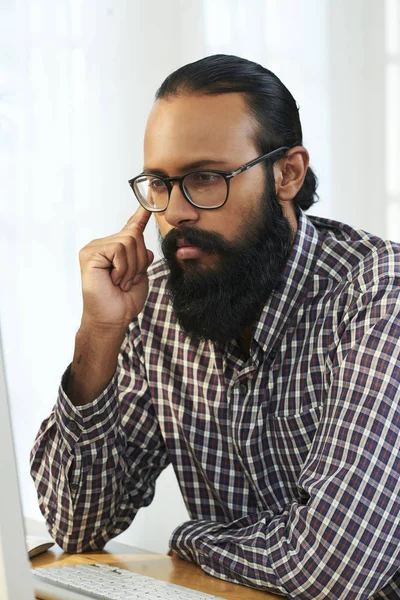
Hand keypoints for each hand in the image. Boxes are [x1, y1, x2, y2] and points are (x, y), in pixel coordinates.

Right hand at [78, 206, 153, 331]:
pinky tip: (113, 280)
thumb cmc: (123, 302)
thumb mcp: (140, 277)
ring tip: (119, 282)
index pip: (130, 228)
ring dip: (131, 267)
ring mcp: (95, 248)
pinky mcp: (90, 254)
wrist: (112, 320)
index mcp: (115, 250)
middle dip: (138, 261)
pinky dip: (122, 268)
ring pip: (129, 241)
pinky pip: (118, 249)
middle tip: (126, 281)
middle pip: (134, 235)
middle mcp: (103, 245)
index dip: (139, 216)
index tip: (147, 202)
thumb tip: (145, 249)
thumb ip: (142, 260)